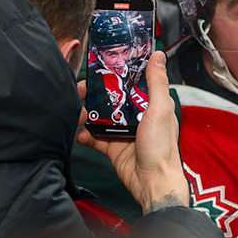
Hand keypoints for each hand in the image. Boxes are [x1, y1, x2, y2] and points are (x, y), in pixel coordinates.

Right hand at [79, 50, 190, 211]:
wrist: (152, 183)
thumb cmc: (161, 147)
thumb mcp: (160, 109)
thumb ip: (156, 83)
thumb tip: (157, 55)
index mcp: (150, 105)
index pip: (130, 83)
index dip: (115, 74)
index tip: (98, 67)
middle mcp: (136, 116)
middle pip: (111, 98)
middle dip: (93, 94)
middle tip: (79, 92)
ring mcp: (123, 132)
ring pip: (100, 116)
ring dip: (85, 113)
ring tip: (75, 113)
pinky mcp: (113, 147)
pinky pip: (94, 137)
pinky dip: (85, 135)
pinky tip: (79, 133)